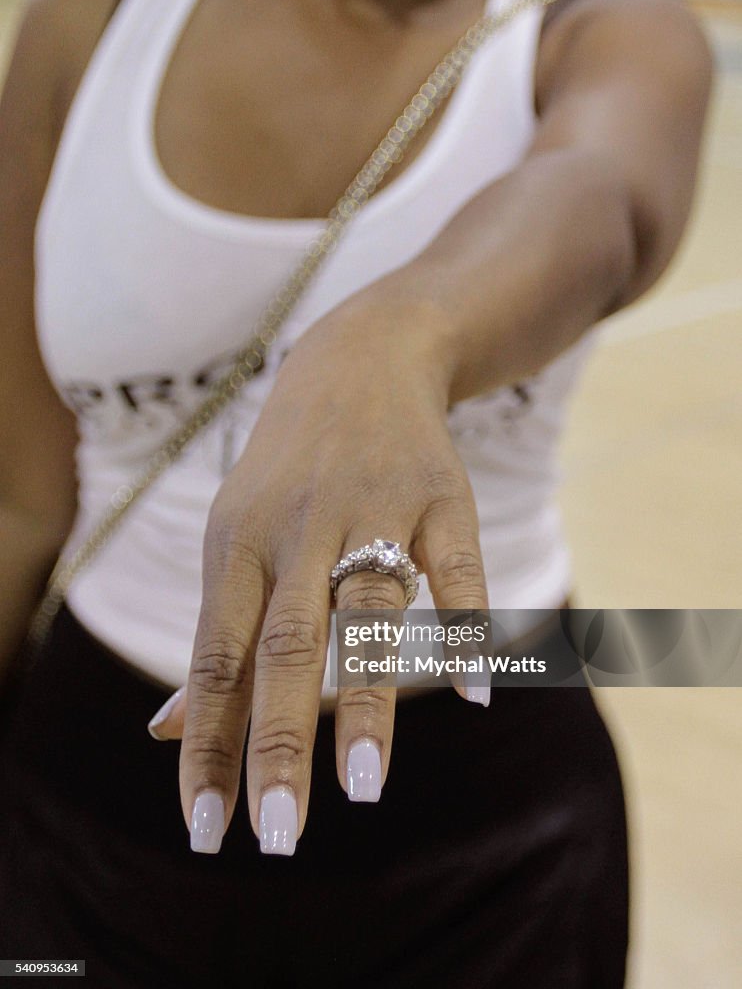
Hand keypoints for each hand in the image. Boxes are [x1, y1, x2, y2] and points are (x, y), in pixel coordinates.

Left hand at [147, 291, 489, 854]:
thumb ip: (210, 638)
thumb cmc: (285, 476)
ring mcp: (374, 508)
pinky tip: (474, 691)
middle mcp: (298, 528)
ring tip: (362, 789)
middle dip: (277, 744)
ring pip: (368, 612)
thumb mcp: (232, 542)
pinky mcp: (441, 498)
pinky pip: (459, 568)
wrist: (357, 361)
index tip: (204, 831)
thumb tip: (162, 734)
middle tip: (276, 838)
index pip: (213, 660)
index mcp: (237, 545)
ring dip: (367, 701)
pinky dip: (467, 625)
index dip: (206, 744)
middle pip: (283, 646)